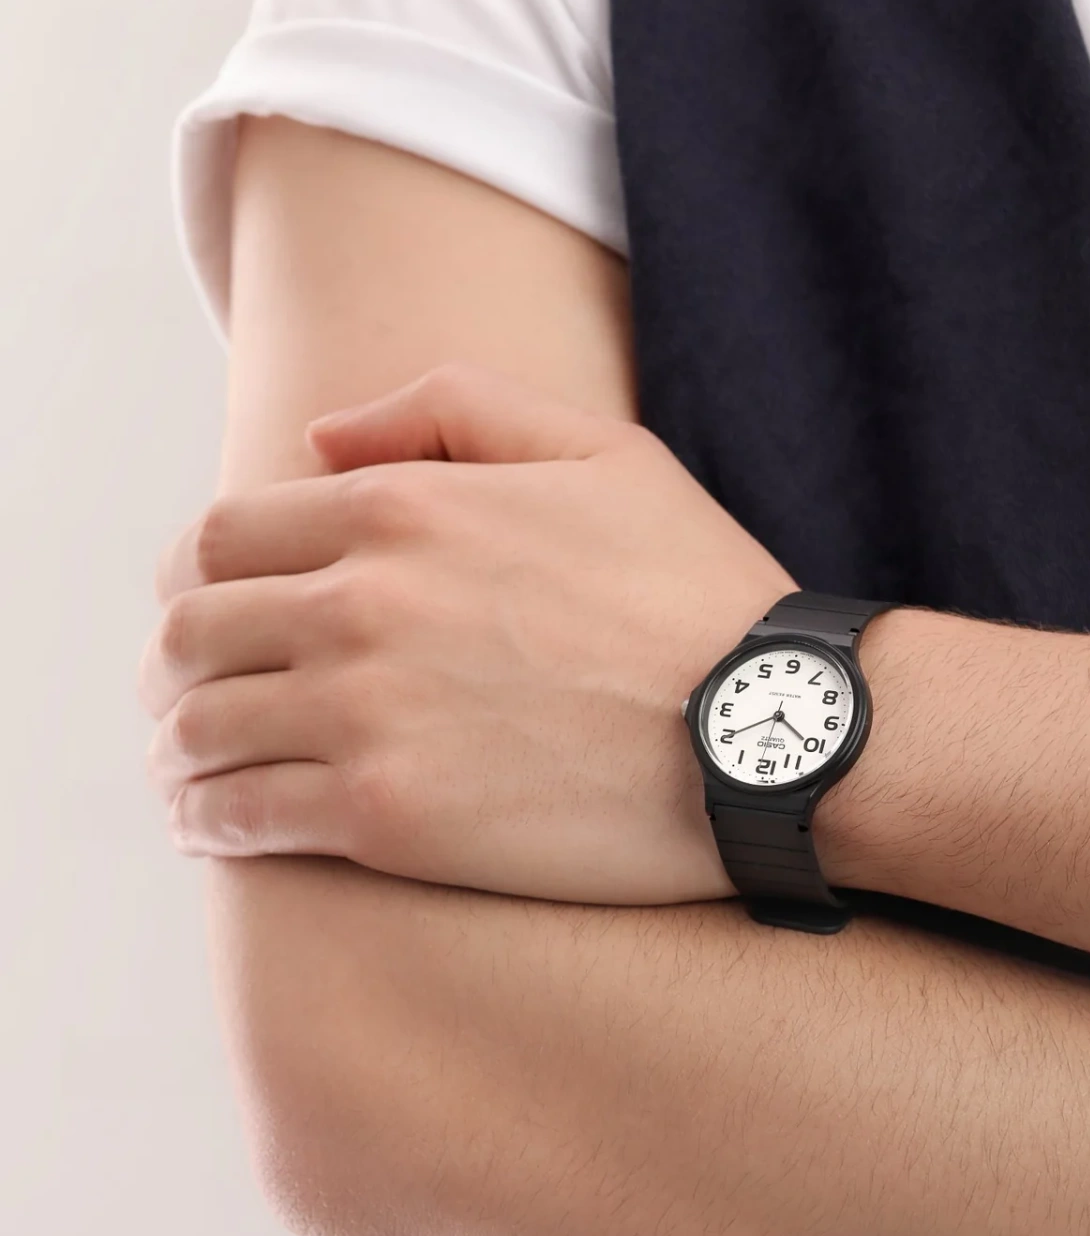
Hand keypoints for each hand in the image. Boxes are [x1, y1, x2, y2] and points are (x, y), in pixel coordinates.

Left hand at [139, 361, 794, 903]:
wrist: (769, 733)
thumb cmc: (697, 593)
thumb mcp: (598, 451)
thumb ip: (449, 409)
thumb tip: (321, 441)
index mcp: (399, 510)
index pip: (222, 538)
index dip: (192, 580)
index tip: (203, 616)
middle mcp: (360, 606)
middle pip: (191, 632)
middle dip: (174, 664)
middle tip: (184, 696)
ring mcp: (365, 715)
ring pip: (201, 728)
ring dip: (177, 748)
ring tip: (185, 771)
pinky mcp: (385, 819)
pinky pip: (243, 817)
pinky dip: (206, 821)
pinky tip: (209, 826)